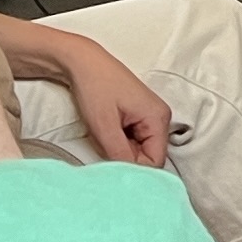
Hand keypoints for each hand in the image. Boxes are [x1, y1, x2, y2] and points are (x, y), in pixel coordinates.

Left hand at [21, 24, 174, 164]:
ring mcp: (150, 116)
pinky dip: (119, 142)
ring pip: (140, 150)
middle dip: (126, 158)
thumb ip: (119, 155)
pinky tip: (107, 130)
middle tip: (104, 146)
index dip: (134, 169)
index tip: (112, 164)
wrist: (82, 62)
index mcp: (158, 119)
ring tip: (104, 135)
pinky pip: (135, 140)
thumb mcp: (104, 126)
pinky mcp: (140, 115)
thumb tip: (131, 179)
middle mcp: (160, 118)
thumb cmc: (94, 88)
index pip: (156, 162)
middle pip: (149, 156)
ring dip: (121, 150)